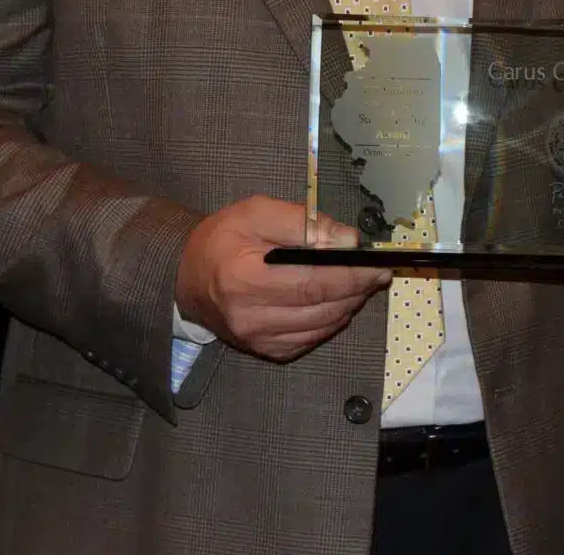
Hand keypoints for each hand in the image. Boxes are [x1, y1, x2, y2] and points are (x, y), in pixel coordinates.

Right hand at [176, 195, 390, 361]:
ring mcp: (258, 339)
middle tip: (377, 272)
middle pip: (322, 306)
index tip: (376, 263)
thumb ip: (302, 222)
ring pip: (323, 325)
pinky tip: (336, 300)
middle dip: (357, 288)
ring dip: (349, 304)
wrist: (186, 278)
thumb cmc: (221, 239)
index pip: (313, 281)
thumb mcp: (256, 213)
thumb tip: (347, 239)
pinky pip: (312, 338)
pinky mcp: (266, 351)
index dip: (351, 274)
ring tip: (360, 282)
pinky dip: (331, 319)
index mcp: (244, 279)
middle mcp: (251, 317)